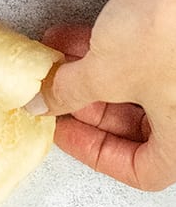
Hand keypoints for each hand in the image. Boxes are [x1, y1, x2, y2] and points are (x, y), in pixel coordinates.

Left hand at [31, 0, 175, 191]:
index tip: (61, 130)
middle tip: (53, 91)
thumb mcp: (104, 72)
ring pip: (137, 88)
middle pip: (138, 126)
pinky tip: (70, 36)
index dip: (95, 152)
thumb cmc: (165, 35)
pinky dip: (108, 51)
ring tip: (53, 58)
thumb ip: (68, 93)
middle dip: (87, 105)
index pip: (144, 172)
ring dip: (91, 73)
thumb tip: (42, 103)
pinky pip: (142, 58)